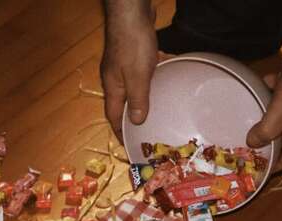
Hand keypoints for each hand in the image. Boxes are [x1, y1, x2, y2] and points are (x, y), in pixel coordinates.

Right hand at [100, 2, 159, 140]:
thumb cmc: (132, 44)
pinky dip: (154, 75)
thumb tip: (137, 122)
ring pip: (135, 86)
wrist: (131, 12)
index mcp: (113, 87)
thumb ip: (137, 100)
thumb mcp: (137, 77)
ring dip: (145, 96)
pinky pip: (144, 70)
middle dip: (133, 117)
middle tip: (147, 129)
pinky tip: (168, 72)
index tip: (129, 146)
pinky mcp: (133, 52)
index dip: (120, 133)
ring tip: (160, 107)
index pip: (113, 117)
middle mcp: (115, 78)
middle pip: (123, 103)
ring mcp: (123, 64)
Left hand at [246, 44, 281, 170]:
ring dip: (263, 118)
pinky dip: (265, 92)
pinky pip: (277, 92)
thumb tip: (252, 143)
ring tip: (244, 122)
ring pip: (278, 114)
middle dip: (267, 143)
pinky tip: (253, 88)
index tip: (262, 169)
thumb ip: (269, 128)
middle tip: (246, 147)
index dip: (280, 164)